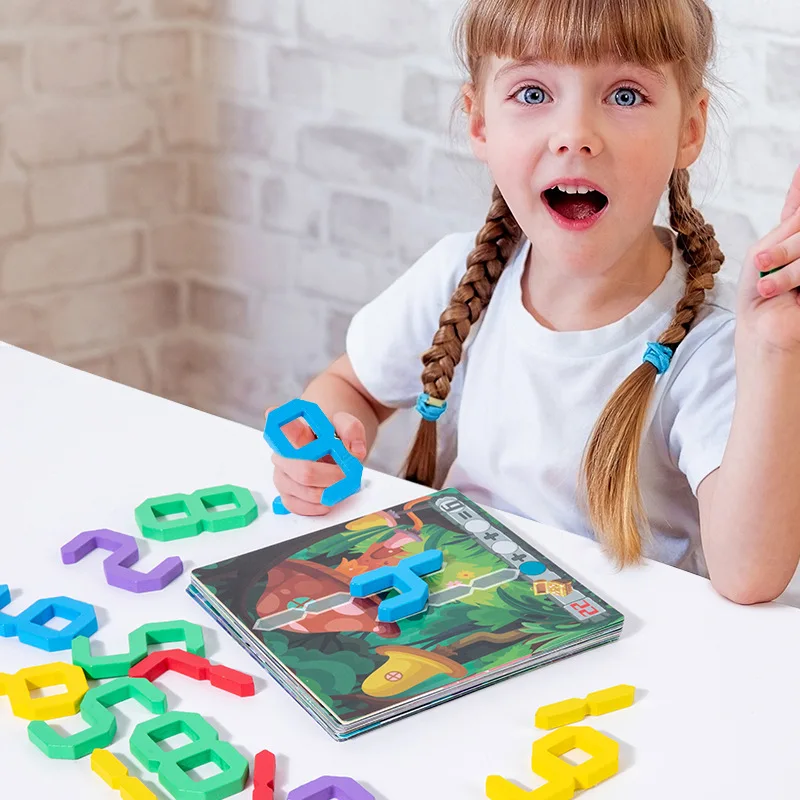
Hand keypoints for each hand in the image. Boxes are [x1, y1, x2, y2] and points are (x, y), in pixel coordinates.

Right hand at [266, 407, 366, 515]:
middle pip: (305, 471)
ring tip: (340, 483)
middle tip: (347, 474)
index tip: (273, 414)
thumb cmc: (333, 438)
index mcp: (295, 430)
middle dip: (333, 477)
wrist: (329, 451)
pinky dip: (320, 506)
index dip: (280, 423)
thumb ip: (352, 429)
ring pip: (306, 491)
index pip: (283, 425)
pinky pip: (300, 506)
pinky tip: (328, 497)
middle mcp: (282, 453)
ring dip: (330, 491)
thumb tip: (356, 449)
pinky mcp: (285, 495)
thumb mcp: (346, 426)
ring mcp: (281, 475)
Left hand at [739, 164, 799, 354]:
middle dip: (783, 249)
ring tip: (768, 289)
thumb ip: (785, 230)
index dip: (799, 189)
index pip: (797, 208)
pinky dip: (793, 278)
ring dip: (787, 271)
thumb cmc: (758, 297)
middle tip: (763, 265)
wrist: (764, 332)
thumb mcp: (763, 256)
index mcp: (793, 236)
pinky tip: (787, 295)